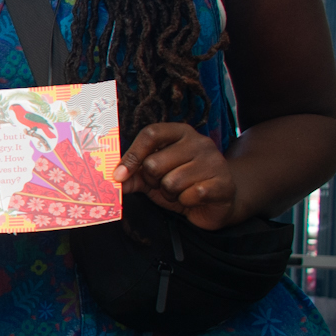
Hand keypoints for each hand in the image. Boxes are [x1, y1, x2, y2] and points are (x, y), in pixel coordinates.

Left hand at [114, 123, 241, 229]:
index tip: (120, 175)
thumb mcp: (155, 176)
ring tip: (181, 192)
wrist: (219, 200)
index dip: (132, 155)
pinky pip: (190, 195)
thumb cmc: (184, 183)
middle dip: (153, 181)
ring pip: (171, 182)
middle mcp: (199, 142)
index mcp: (181, 133)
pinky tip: (194, 199)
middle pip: (155, 162)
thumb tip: (113, 180)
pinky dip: (186, 202)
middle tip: (164, 185)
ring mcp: (214, 161)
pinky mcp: (222, 183)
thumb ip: (134, 175)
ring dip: (170, 194)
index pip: (151, 134)